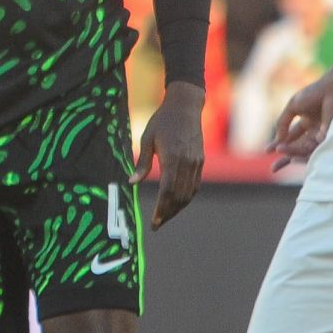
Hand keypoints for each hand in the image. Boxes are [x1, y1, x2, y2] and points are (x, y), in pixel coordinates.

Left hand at [136, 80, 206, 227]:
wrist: (185, 106)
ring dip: (177, 208)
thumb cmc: (162, 121)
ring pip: (189, 193)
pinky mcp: (200, 162)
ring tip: (164, 217)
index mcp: (172, 158)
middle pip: (179, 196)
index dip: (161, 209)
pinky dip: (186, 198)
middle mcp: (187, 163)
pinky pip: (194, 186)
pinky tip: (176, 204)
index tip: (154, 222)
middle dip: (168, 213)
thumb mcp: (147, 139)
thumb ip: (141, 163)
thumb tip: (132, 183)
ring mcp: (196, 163)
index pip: (168, 191)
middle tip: (157, 225)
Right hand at [269, 69, 332, 171]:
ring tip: (281, 160)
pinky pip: (314, 148)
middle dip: (285, 156)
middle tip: (273, 168)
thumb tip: (278, 140)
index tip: (268, 151)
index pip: (290, 136)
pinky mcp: (328, 136)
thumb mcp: (292, 106)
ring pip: (304, 149)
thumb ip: (283, 122)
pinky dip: (303, 152)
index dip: (279, 144)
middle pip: (297, 147)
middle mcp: (313, 130)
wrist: (330, 88)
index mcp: (305, 122)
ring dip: (292, 154)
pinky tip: (294, 155)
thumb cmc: (313, 94)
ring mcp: (321, 134)